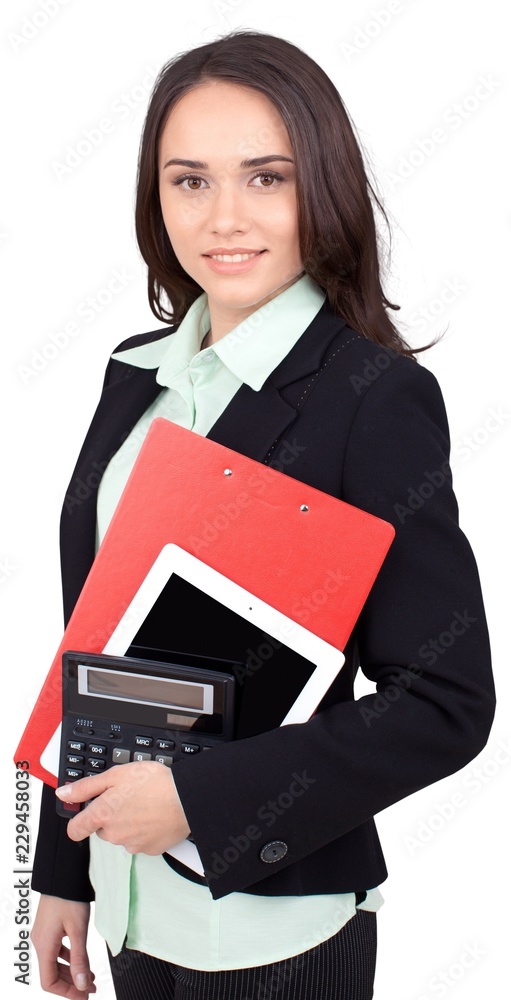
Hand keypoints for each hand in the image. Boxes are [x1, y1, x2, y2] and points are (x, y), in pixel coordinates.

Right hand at [31, 895, 94, 996]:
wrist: (63, 874)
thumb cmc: (68, 897)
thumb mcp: (78, 930)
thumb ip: (80, 959)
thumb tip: (83, 985)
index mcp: (44, 946)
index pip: (49, 982)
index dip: (66, 992)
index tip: (84, 996)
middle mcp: (40, 942)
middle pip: (52, 974)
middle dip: (71, 985)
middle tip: (90, 990)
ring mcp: (43, 935)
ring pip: (55, 963)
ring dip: (72, 972)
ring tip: (90, 977)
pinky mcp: (49, 928)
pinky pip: (56, 951)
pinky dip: (69, 959)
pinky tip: (82, 960)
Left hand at [57, 761, 190, 853]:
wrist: (186, 799)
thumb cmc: (154, 784)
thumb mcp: (116, 775)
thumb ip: (86, 787)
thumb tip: (64, 794)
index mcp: (103, 815)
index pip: (75, 829)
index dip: (79, 820)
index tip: (86, 813)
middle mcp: (114, 834)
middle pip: (102, 828)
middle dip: (110, 815)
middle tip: (128, 797)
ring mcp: (132, 844)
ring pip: (122, 834)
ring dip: (128, 822)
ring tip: (145, 804)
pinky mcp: (149, 850)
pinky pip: (140, 841)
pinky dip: (144, 830)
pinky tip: (154, 815)